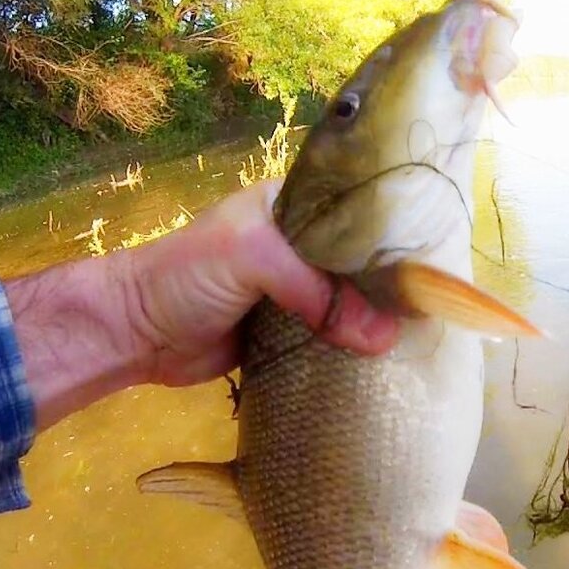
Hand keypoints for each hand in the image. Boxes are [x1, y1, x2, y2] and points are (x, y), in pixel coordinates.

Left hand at [9, 180, 398, 428]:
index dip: (395, 237)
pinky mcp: (289, 334)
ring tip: (422, 340)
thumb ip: (316, 289)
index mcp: (293, 207)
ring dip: (375, 323)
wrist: (134, 333)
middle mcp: (300, 245)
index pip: (358, 212)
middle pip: (361, 264)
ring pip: (350, 303)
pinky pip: (332, 338)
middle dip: (392, 286)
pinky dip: (353, 350)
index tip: (435, 265)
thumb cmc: (186, 275)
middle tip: (434, 310)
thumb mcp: (252, 257)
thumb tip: (382, 338)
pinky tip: (387, 362)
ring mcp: (295, 291)